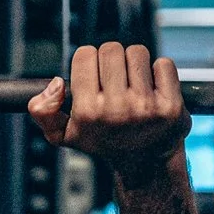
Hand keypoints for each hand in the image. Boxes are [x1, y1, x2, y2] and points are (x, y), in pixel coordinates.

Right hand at [27, 41, 188, 179]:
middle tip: (116, 81)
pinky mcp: (171, 106)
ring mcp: (145, 107)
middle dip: (113, 60)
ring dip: (136, 64)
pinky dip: (160, 72)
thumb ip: (43, 111)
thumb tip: (55, 84)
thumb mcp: (64, 135)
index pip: (85, 54)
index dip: (89, 62)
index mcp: (87, 112)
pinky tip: (154, 90)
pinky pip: (164, 65)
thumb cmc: (104, 141)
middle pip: (111, 49)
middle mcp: (116, 110)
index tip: (95, 77)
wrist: (145, 164)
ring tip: (134, 86)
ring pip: (138, 53)